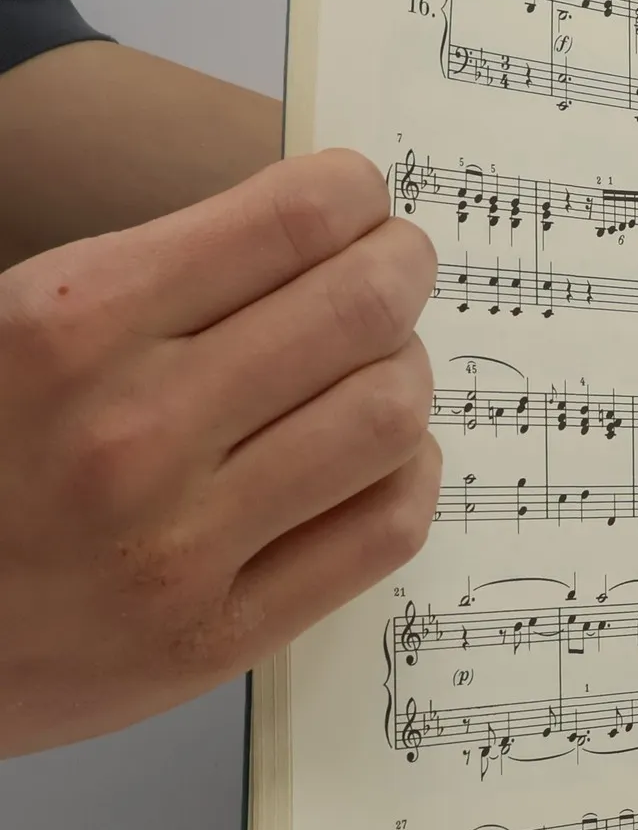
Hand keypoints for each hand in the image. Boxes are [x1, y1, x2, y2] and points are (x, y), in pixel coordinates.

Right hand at [0, 150, 439, 757]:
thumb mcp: (11, 326)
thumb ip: (150, 279)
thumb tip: (311, 227)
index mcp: (68, 323)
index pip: (291, 220)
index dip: (353, 195)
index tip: (359, 199)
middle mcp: (131, 429)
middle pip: (362, 309)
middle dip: (400, 269)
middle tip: (396, 267)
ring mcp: (177, 542)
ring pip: (388, 415)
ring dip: (405, 373)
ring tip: (380, 366)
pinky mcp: (213, 634)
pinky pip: (381, 531)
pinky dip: (407, 475)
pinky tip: (380, 457)